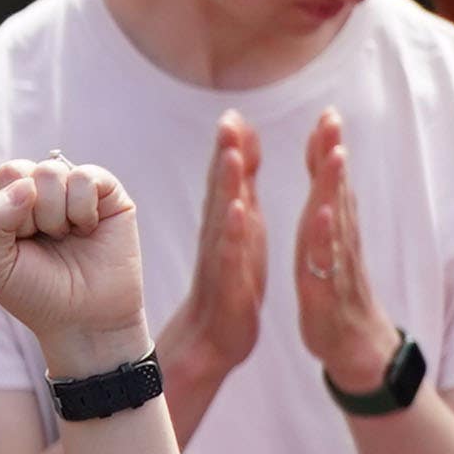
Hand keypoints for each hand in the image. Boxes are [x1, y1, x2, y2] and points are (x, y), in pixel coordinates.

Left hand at [0, 157, 150, 366]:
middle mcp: (31, 191)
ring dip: (54, 215)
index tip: (5, 243)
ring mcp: (68, 187)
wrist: (84, 316)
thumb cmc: (34, 292)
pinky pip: (85, 176)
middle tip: (37, 241)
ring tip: (64, 237)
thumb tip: (27, 186)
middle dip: (22, 215)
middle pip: (12, 170)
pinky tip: (87, 228)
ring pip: (48, 172)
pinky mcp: (105, 188)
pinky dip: (82, 209)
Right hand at [160, 116, 267, 408]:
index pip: (228, 180)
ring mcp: (224, 262)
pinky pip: (231, 258)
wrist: (214, 339)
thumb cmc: (231, 280)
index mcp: (228, 223)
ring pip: (224, 219)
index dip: (231, 147)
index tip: (233, 113)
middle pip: (222, 191)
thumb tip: (236, 151)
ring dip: (228, 187)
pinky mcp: (232, 287)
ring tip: (233, 156)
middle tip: (229, 120)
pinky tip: (238, 214)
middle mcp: (221, 238)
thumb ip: (238, 191)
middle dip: (226, 155)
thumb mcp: (240, 231)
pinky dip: (234, 235)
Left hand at [288, 111, 399, 391]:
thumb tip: (331, 176)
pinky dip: (323, 236)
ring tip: (331, 155)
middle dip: (332, 153)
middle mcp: (340, 240)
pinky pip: (324, 260)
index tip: (327, 112)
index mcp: (334, 229)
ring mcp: (337, 264)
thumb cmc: (339, 294)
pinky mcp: (328, 289)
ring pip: (335, 219)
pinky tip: (320, 215)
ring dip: (333, 186)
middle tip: (331, 118)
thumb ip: (330, 211)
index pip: (331, 182)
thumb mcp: (329, 249)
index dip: (327, 147)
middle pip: (336, 190)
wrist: (356, 345)